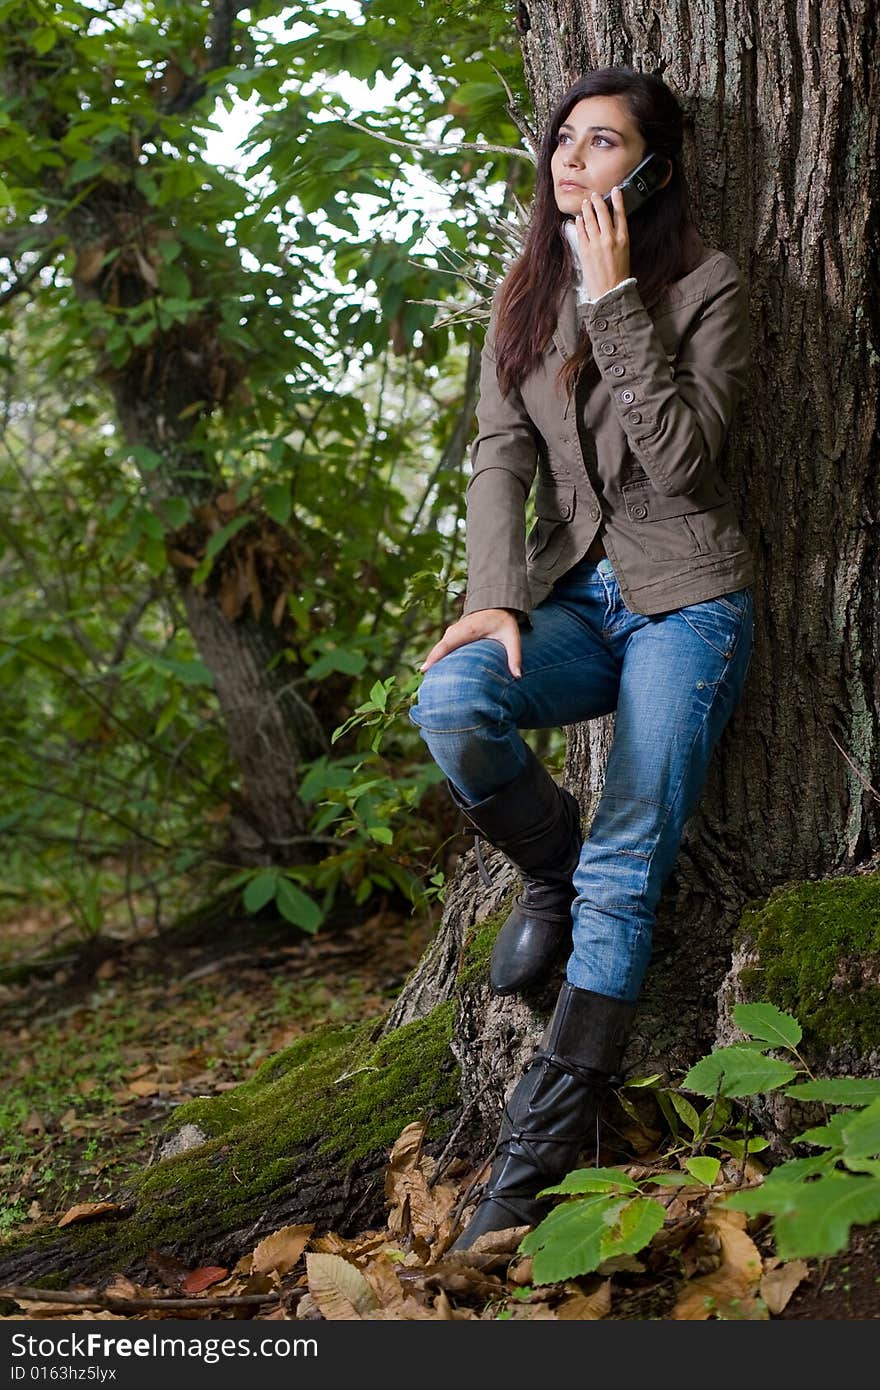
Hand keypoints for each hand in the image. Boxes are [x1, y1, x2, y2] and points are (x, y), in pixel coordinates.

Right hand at [419, 608, 522, 678]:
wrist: (496, 604)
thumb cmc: (503, 621)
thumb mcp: (512, 637)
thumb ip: (515, 656)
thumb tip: (518, 676)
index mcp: (468, 630)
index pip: (448, 644)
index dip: (435, 657)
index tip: (424, 669)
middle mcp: (456, 631)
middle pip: (439, 649)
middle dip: (430, 664)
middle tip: (423, 683)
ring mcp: (452, 632)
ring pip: (439, 649)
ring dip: (432, 663)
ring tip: (427, 682)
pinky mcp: (452, 635)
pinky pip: (441, 648)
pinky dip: (436, 659)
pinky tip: (434, 673)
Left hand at [574, 185, 629, 299]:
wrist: (610, 292)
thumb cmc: (619, 274)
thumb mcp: (624, 253)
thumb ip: (618, 238)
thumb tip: (610, 225)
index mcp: (623, 239)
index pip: (620, 214)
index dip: (618, 200)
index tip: (615, 190)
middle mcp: (610, 239)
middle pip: (603, 213)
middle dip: (598, 201)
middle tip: (595, 195)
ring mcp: (596, 244)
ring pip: (591, 220)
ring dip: (587, 209)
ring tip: (585, 203)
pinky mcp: (586, 251)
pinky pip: (581, 232)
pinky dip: (580, 223)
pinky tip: (578, 219)